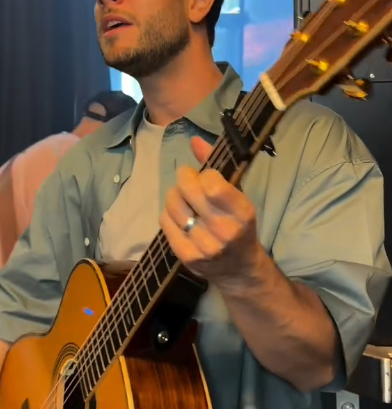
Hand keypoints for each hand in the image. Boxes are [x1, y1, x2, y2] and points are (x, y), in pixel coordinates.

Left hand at [159, 137, 262, 288]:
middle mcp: (224, 230)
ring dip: (174, 195)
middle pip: (187, 190)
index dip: (204, 174)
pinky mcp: (186, 255)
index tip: (207, 177)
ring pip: (173, 204)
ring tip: (183, 199)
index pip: (211, 183)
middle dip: (184, 178)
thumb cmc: (238, 225)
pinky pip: (165, 221)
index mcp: (242, 212)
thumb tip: (194, 140)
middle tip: (188, 180)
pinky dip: (168, 213)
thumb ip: (216, 166)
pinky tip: (179, 216)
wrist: (238, 268)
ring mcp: (204, 245)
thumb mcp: (237, 195)